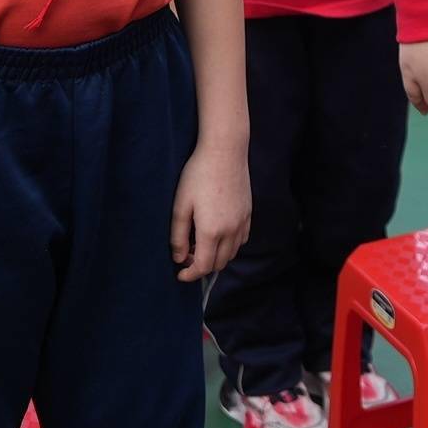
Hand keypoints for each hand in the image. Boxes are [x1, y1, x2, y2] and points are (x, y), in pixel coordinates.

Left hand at [171, 139, 250, 281]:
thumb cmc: (198, 175)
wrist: (225, 152)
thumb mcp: (181, 205)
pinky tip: (218, 234)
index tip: (179, 274)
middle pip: (218, 264)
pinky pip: (241, 240)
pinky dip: (229, 246)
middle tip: (186, 255)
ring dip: (216, 257)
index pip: (203, 266)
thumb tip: (179, 258)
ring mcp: (242, 223)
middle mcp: (231, 231)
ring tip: (200, 244)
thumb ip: (179, 236)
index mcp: (211, 231)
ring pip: (231, 254)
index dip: (190, 275)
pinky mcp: (249, 214)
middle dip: (201, 266)